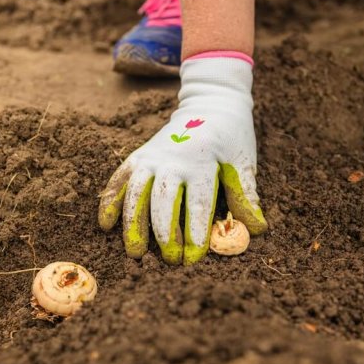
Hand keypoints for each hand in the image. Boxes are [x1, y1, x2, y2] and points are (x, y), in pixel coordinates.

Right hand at [98, 57, 266, 264]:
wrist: (210, 102)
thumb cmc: (231, 138)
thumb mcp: (243, 162)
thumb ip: (245, 196)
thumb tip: (258, 230)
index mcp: (203, 161)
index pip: (198, 201)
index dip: (195, 231)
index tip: (194, 258)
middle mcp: (172, 159)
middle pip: (163, 199)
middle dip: (164, 233)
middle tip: (169, 260)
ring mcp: (152, 156)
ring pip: (136, 192)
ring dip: (133, 223)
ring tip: (134, 252)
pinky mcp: (139, 156)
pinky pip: (119, 179)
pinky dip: (110, 201)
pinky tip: (106, 226)